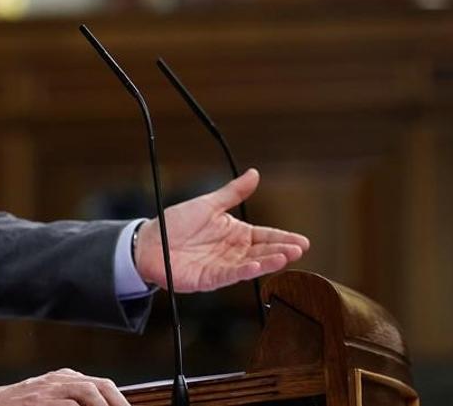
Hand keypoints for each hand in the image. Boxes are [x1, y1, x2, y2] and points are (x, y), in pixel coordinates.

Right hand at [0, 369, 126, 405]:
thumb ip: (73, 400)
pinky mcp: (38, 401)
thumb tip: (102, 404)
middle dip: (117, 403)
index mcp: (65, 378)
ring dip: (103, 405)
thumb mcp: (50, 397)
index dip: (119, 400)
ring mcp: (48, 390)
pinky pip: (67, 404)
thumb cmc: (20, 405)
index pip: (101, 385)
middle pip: (98, 385)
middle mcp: (59, 380)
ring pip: (86, 391)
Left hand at [135, 168, 308, 291]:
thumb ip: (233, 192)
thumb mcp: (208, 204)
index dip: (283, 238)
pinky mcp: (209, 278)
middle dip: (282, 250)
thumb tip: (255, 174)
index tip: (303, 241)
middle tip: (299, 249)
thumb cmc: (176, 223)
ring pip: (250, 265)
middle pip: (262, 251)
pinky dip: (244, 271)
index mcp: (235, 233)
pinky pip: (230, 275)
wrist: (149, 241)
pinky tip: (258, 266)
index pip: (265, 235)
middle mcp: (232, 251)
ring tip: (285, 257)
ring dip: (268, 261)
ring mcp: (222, 266)